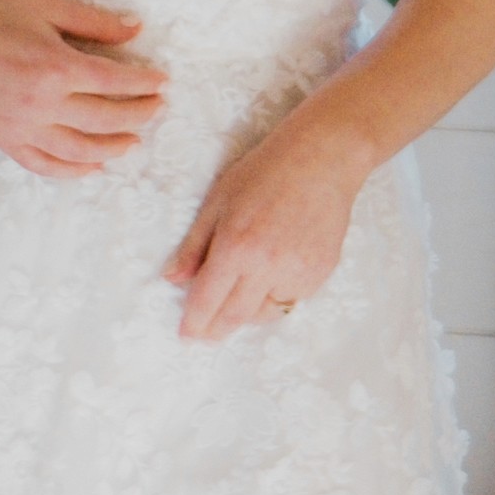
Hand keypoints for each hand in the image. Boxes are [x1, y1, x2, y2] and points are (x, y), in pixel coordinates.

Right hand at [0, 0, 166, 175]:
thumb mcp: (47, 7)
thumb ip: (93, 22)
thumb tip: (136, 29)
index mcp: (56, 67)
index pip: (116, 83)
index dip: (145, 84)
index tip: (162, 82)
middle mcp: (43, 104)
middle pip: (106, 119)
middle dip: (139, 114)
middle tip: (156, 108)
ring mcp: (23, 128)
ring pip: (80, 150)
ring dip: (114, 148)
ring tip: (133, 141)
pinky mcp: (6, 141)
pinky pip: (45, 165)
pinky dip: (72, 171)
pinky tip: (93, 167)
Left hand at [162, 102, 365, 342]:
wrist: (322, 159)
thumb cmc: (264, 173)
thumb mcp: (218, 201)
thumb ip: (194, 245)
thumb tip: (172, 279)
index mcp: (235, 246)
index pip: (207, 299)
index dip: (194, 322)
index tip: (186, 335)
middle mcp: (267, 265)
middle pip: (235, 316)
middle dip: (216, 330)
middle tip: (205, 335)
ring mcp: (297, 272)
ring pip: (265, 313)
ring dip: (246, 314)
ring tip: (238, 300)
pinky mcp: (320, 273)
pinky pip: (291, 299)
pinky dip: (276, 296)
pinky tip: (272, 276)